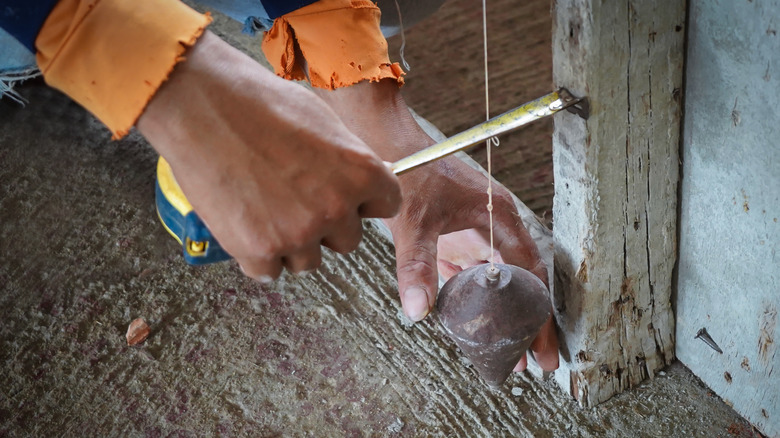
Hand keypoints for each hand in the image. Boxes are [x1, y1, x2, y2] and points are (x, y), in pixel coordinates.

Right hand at [137, 32, 400, 279]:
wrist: (203, 106)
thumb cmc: (260, 105)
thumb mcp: (325, 124)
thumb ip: (348, 163)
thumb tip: (357, 185)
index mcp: (362, 173)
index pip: (386, 207)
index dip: (363, 201)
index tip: (345, 196)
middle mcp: (337, 209)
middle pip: (347, 241)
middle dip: (325, 225)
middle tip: (293, 197)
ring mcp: (298, 234)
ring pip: (308, 261)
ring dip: (291, 243)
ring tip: (263, 206)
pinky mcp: (259, 251)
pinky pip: (269, 271)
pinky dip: (256, 253)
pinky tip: (244, 221)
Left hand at [314, 79, 558, 370]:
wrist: (387, 145)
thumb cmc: (410, 172)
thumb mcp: (414, 221)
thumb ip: (417, 264)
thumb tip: (418, 311)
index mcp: (498, 216)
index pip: (529, 273)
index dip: (537, 314)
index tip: (542, 349)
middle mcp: (494, 226)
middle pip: (522, 282)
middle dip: (529, 323)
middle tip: (535, 364)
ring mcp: (476, 234)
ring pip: (500, 284)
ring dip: (505, 318)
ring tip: (510, 356)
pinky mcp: (457, 240)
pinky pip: (475, 279)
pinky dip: (479, 305)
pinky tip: (478, 329)